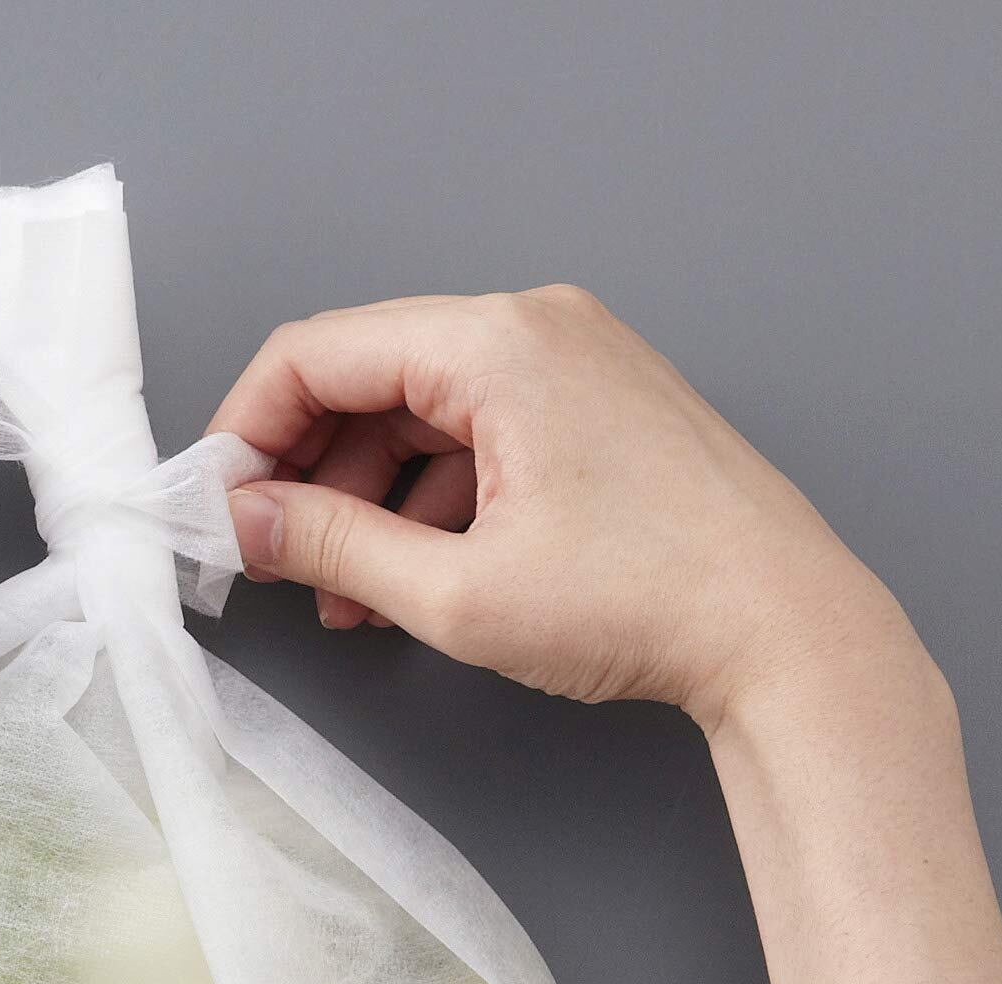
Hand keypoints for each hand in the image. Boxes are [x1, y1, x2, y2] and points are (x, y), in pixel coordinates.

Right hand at [210, 288, 919, 729]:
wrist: (786, 635)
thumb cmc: (646, 603)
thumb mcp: (457, 591)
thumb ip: (330, 544)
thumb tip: (242, 519)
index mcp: (498, 343)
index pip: (319, 353)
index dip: (247, 430)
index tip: (215, 505)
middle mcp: (536, 330)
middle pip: (368, 379)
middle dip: (304, 473)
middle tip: (266, 557)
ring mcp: (573, 366)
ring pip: (420, 416)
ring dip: (363, 501)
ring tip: (339, 596)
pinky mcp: (595, 413)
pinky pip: (477, 439)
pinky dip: (427, 503)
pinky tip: (404, 582)